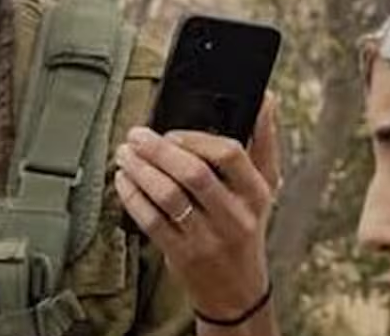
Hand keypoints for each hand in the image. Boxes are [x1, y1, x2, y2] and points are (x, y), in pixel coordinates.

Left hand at [115, 93, 280, 322]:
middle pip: (193, 174)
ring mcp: (207, 238)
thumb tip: (266, 99)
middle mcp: (234, 216)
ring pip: (168, 197)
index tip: (172, 131)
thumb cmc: (247, 227)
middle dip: (159, 150)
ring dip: (141, 171)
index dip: (196, 138)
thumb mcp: (266, 187)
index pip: (230, 155)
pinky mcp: (182, 256)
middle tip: (137, 135)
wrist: (237, 291)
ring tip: (125, 154)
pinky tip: (124, 181)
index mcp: (256, 193)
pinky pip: (151, 221)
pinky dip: (132, 197)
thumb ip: (264, 141)